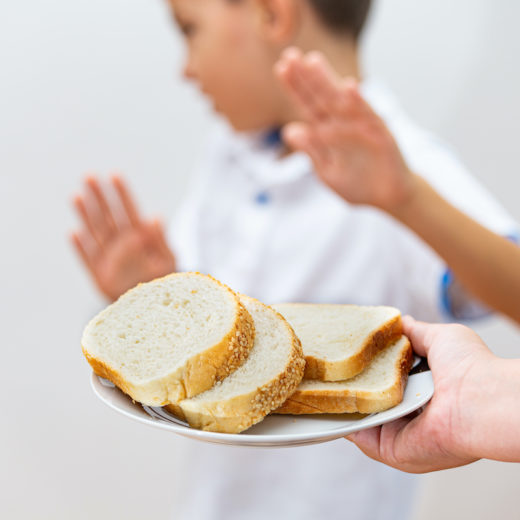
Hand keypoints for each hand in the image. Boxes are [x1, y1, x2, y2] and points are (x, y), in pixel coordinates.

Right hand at [71, 175, 175, 300]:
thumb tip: (154, 218)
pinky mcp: (99, 274)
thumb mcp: (168, 260)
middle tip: (89, 177)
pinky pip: (88, 258)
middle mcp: (121, 244)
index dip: (122, 194)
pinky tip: (75, 233)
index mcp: (139, 237)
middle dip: (100, 197)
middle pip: (108, 216)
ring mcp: (108, 257)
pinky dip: (81, 247)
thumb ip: (160, 240)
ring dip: (86, 215)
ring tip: (77, 196)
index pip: (129, 211)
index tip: (115, 175)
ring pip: (95, 232)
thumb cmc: (164, 281)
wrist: (155, 307)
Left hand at [275, 47, 417, 212]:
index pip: (307, 105)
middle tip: (290, 55)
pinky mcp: (380, 134)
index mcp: (327, 132)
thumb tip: (288, 131)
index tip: (280, 68)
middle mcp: (343, 124)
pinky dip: (360, 103)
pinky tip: (349, 87)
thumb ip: (311, 151)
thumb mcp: (327, 171)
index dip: (295, 87)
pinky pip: (369, 116)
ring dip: (329, 82)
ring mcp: (361, 126)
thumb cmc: (356, 184)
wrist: (387, 197)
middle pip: (321, 97)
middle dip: (307, 77)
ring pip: (342, 101)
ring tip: (313, 62)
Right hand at [345, 316, 504, 472]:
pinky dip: (343, 423)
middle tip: (329, 369)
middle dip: (351, 385)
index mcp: (425, 392)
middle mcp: (413, 415)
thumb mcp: (441, 337)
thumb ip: (416, 332)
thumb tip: (399, 322)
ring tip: (321, 383)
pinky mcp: (392, 449)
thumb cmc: (470, 366)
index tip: (349, 355)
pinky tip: (331, 404)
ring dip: (343, 403)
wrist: (481, 400)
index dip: (369, 369)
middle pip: (372, 400)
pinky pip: (360, 437)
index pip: (389, 381)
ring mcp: (401, 433)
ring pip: (362, 418)